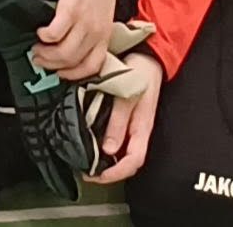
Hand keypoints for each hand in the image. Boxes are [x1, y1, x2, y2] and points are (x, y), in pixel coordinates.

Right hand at [33, 0, 117, 81]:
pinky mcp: (71, 9)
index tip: (60, 73)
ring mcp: (84, 22)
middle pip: (72, 61)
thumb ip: (89, 30)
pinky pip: (55, 33)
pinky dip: (45, 37)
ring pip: (63, 52)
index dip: (74, 75)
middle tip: (39, 60)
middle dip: (52, 65)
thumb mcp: (101, 13)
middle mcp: (96, 32)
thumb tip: (70, 44)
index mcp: (104, 35)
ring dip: (46, 54)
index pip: (92, 67)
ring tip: (36, 48)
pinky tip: (40, 32)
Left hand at [86, 47, 163, 186]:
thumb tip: (109, 149)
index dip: (116, 173)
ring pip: (120, 150)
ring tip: (85, 158)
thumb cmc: (141, 72)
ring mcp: (132, 125)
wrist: (147, 56)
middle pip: (126, 161)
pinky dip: (104, 142)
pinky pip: (116, 136)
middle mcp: (138, 131)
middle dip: (107, 171)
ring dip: (105, 158)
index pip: (132, 161)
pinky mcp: (125, 116)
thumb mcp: (128, 95)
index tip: (97, 176)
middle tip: (86, 170)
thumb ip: (119, 121)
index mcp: (142, 128)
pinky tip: (91, 139)